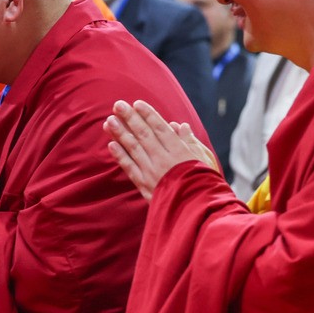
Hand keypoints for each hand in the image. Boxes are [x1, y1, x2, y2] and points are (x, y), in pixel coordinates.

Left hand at [103, 99, 217, 200]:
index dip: (148, 115)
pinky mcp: (144, 185)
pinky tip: (111, 144)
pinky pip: (130, 168)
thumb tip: (179, 125)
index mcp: (179, 151)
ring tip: (109, 121)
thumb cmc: (204, 182)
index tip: (137, 103)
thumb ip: (190, 141)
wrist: (198, 209)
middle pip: (144, 134)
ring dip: (120, 133)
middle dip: (130, 118)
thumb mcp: (204, 159)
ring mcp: (152, 172)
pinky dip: (120, 156)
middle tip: (117, 105)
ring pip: (133, 148)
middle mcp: (164, 159)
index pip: (160, 128)